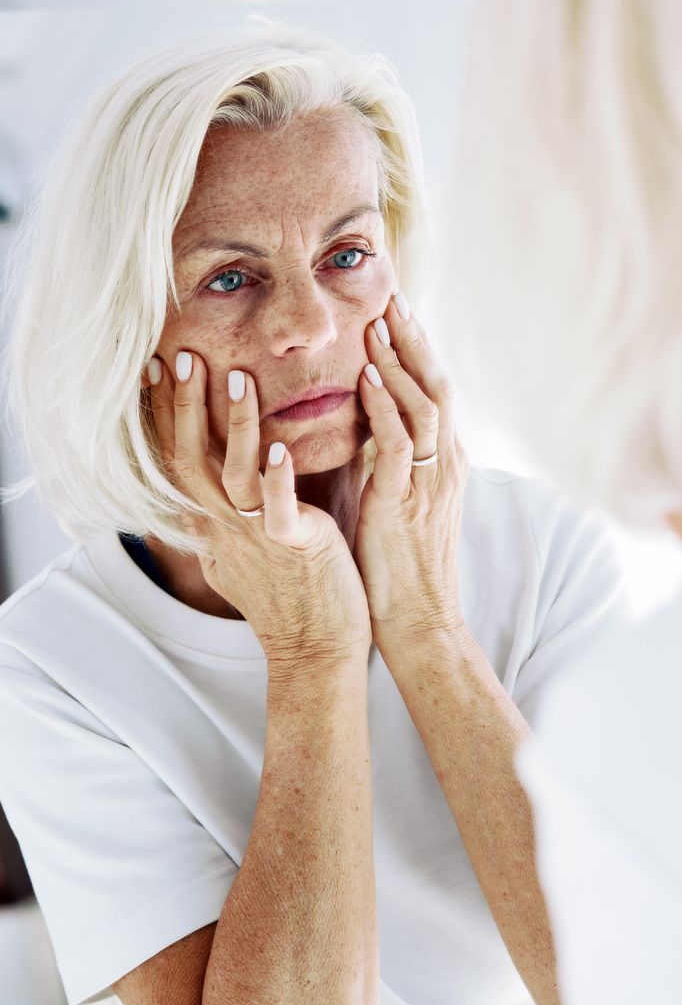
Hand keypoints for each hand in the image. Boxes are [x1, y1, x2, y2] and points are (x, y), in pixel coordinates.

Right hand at [145, 351, 372, 676]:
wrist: (313, 649)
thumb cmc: (286, 595)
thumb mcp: (239, 551)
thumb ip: (224, 515)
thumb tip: (207, 492)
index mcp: (211, 522)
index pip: (175, 457)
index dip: (164, 413)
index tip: (155, 368)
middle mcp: (222, 527)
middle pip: (188, 457)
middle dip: (183, 405)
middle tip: (181, 355)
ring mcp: (254, 537)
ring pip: (230, 474)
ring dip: (233, 424)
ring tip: (237, 376)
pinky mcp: (293, 546)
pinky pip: (277, 509)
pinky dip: (275, 477)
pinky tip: (278, 445)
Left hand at [352, 292, 469, 653]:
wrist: (418, 620)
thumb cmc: (401, 566)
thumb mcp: (398, 503)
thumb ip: (387, 463)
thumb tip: (363, 428)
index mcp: (443, 463)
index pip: (434, 393)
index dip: (417, 352)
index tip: (396, 315)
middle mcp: (445, 464)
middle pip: (437, 385)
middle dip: (415, 340)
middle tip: (393, 297)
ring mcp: (431, 482)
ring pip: (425, 405)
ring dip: (402, 361)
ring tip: (379, 322)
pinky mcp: (406, 503)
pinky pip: (400, 444)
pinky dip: (387, 407)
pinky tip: (370, 377)